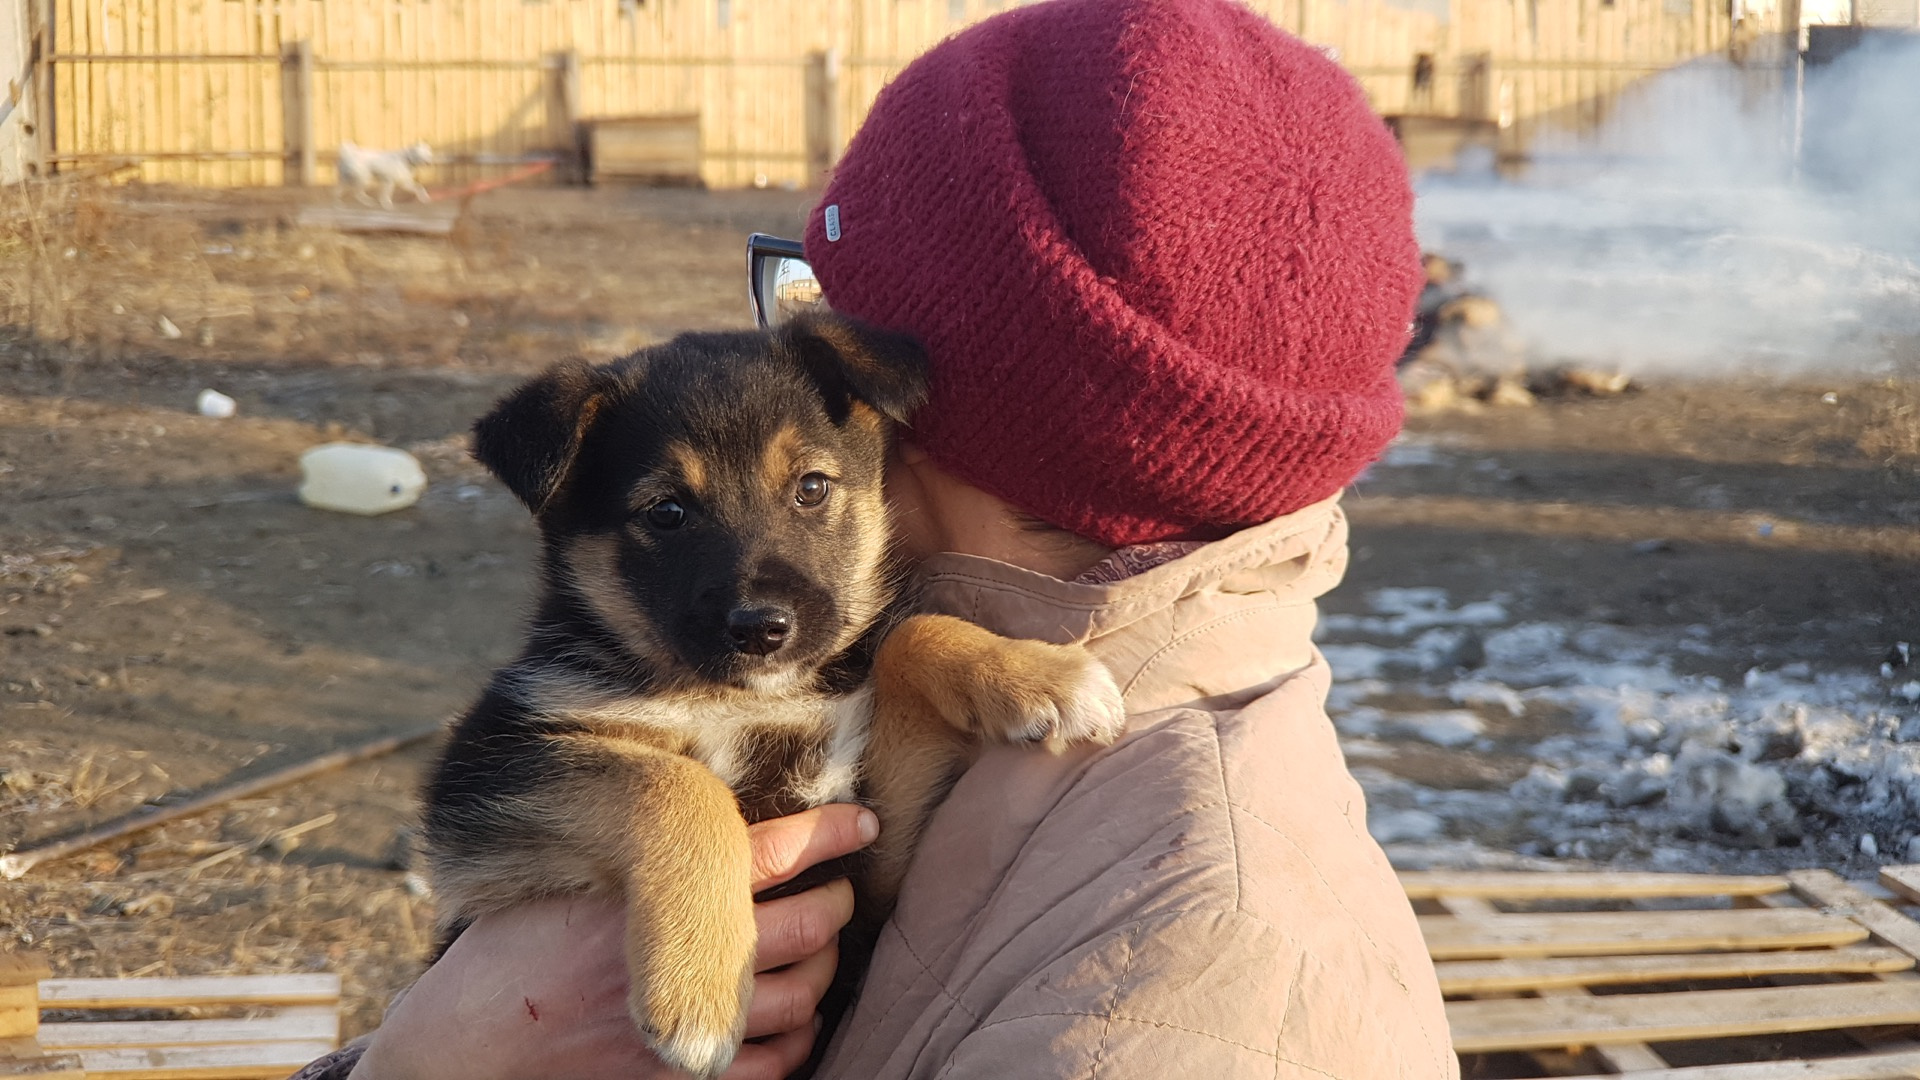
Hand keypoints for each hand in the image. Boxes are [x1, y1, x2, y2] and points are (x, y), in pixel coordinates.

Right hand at [348, 803, 876, 1079]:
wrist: (461, 1050)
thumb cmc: (507, 955)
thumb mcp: (564, 883)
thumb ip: (636, 860)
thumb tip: (712, 820)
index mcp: (645, 898)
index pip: (769, 851)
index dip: (830, 832)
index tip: (863, 821)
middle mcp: (671, 961)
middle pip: (805, 925)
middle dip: (837, 900)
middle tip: (839, 889)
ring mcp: (680, 1029)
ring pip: (802, 997)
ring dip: (826, 969)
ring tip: (820, 949)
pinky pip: (773, 1066)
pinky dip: (799, 1040)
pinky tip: (795, 1019)